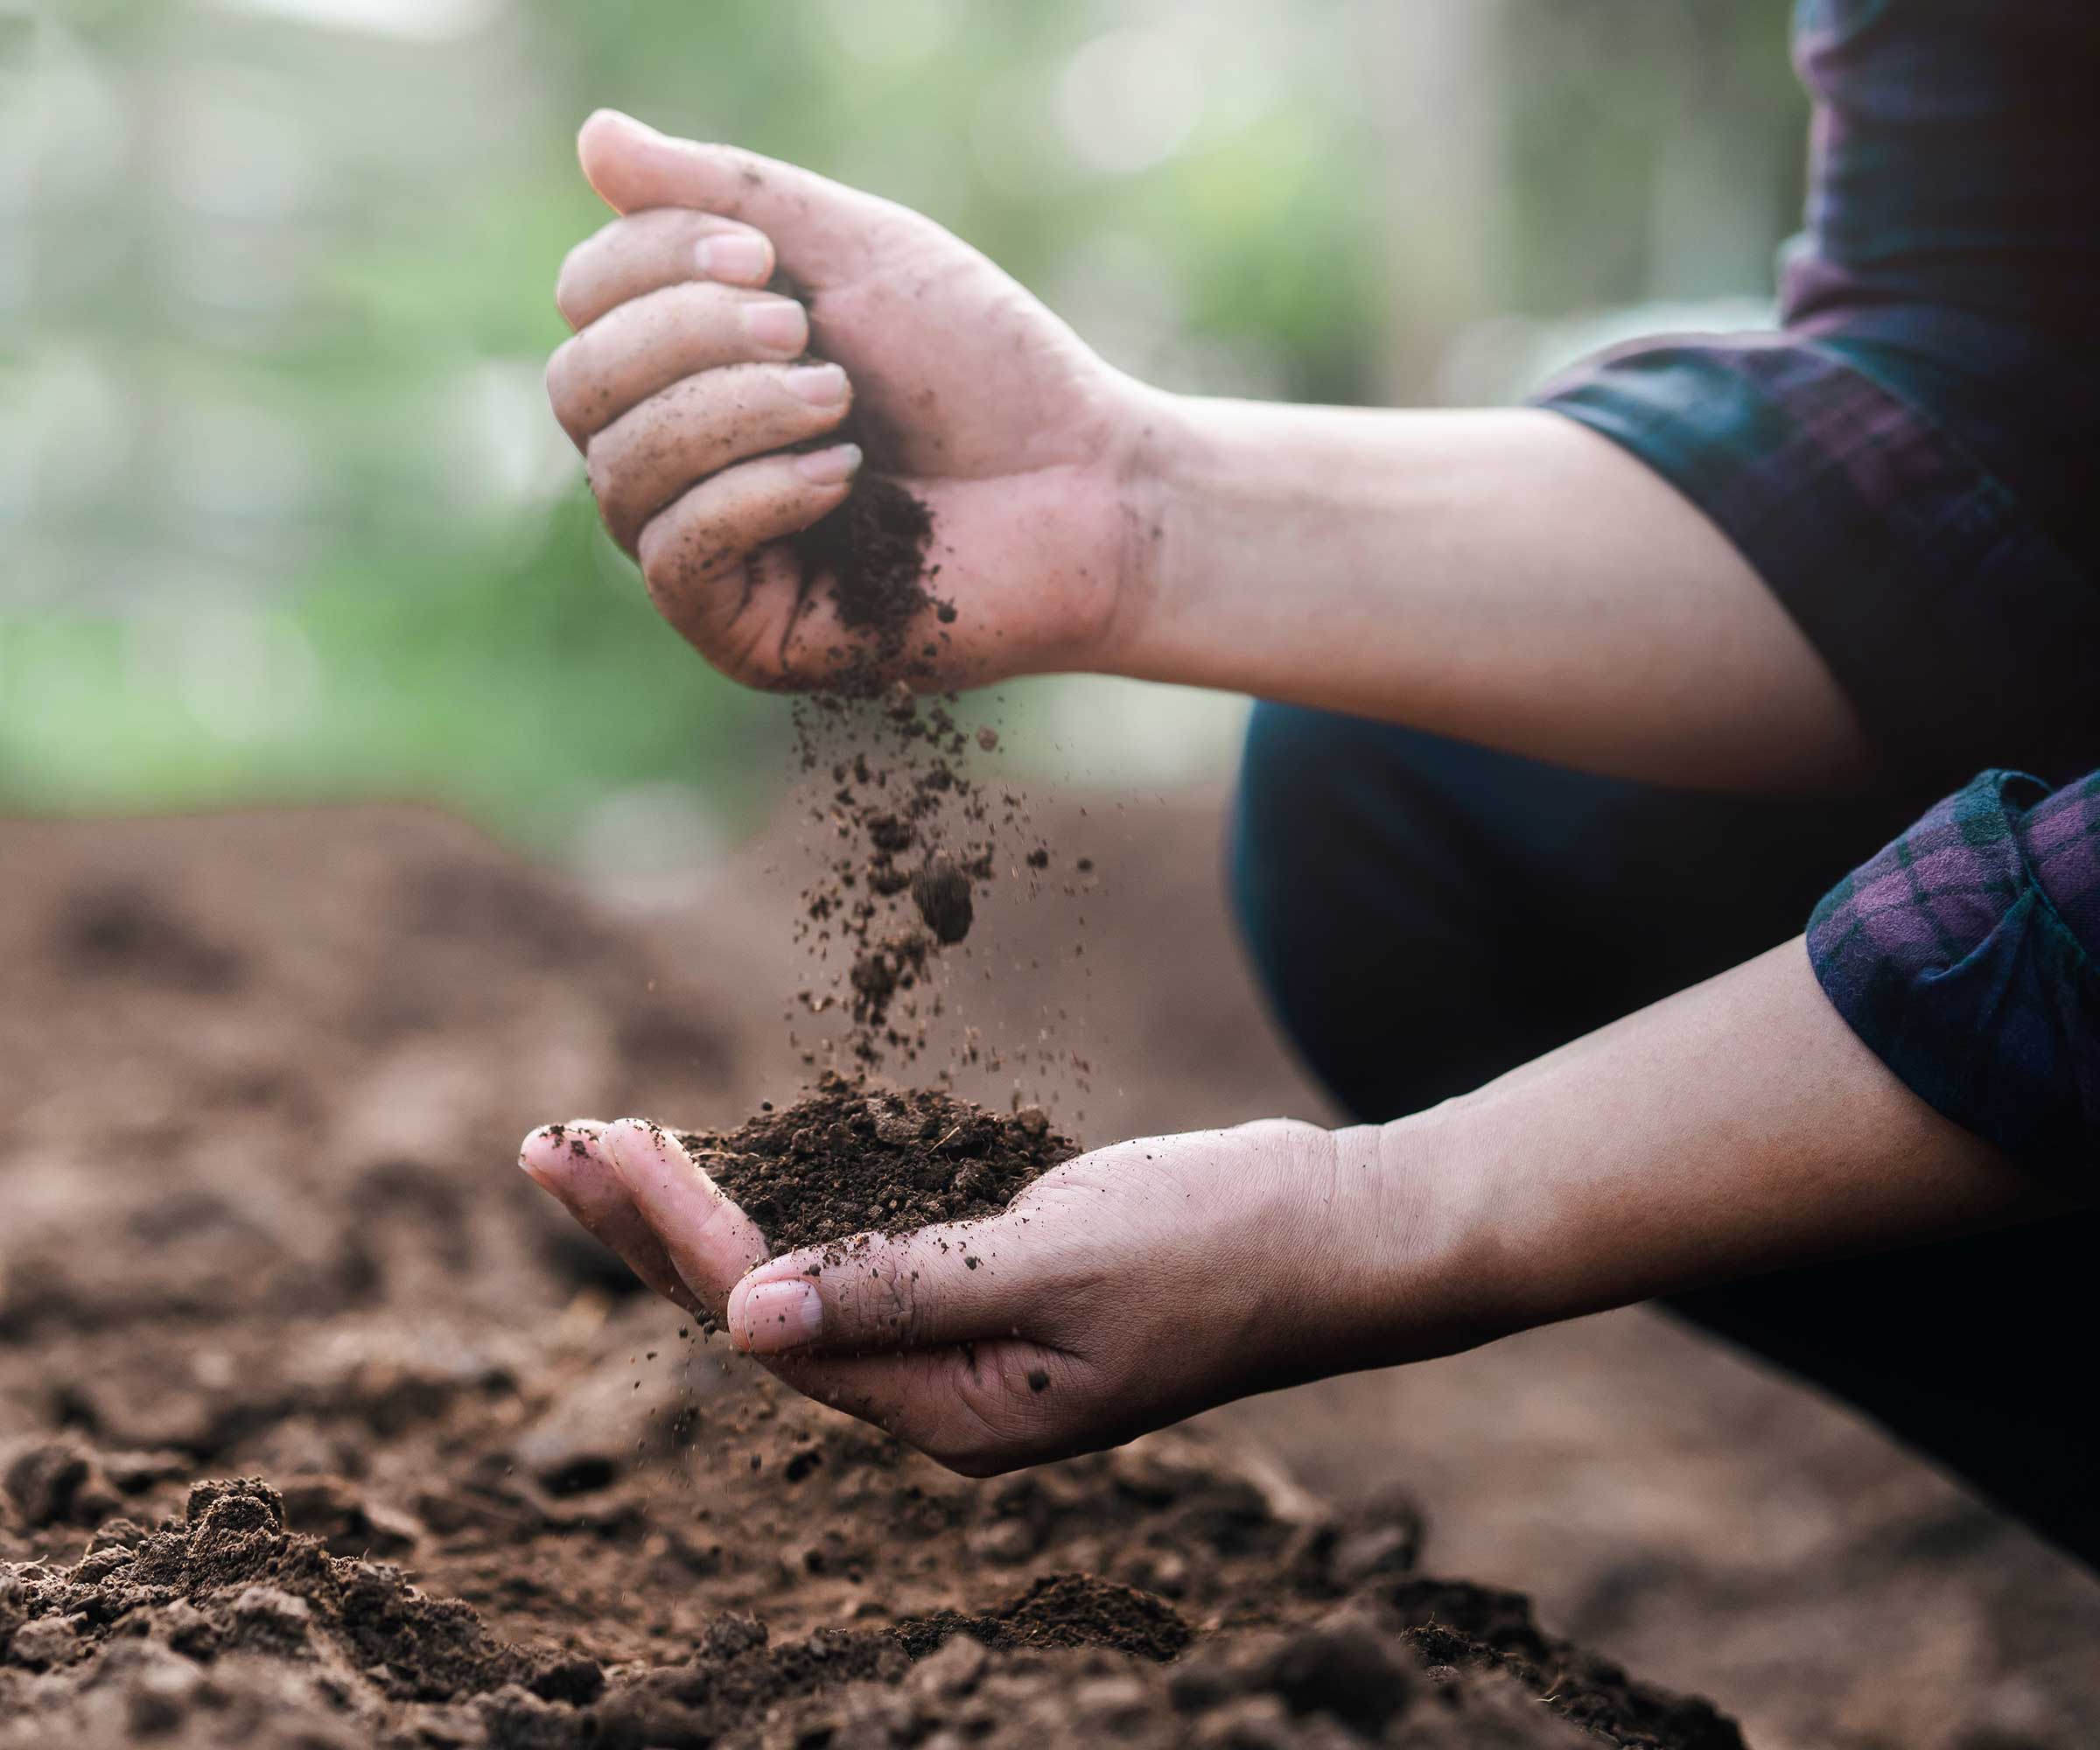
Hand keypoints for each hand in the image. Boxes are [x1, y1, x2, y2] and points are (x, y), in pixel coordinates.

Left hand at [518, 1113, 1460, 1474]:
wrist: (1333, 1233)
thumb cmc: (1219, 1246)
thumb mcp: (1062, 1266)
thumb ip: (906, 1288)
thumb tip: (745, 1318)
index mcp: (951, 1411)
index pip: (773, 1321)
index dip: (677, 1234)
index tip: (600, 1145)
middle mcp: (938, 1392)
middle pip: (755, 1313)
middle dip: (646, 1228)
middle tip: (547, 1143)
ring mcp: (961, 1342)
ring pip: (793, 1282)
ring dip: (698, 1214)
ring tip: (602, 1149)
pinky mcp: (984, 1286)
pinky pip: (852, 1254)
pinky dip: (783, 1204)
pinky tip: (733, 1169)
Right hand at [545, 110, 1164, 690]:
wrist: (1087, 486)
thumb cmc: (984, 370)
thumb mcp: (855, 251)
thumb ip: (727, 195)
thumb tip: (592, 137)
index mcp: (691, 365)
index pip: (586, 305)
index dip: (648, 264)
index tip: (761, 256)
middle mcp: (678, 461)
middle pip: (579, 388)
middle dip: (684, 340)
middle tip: (805, 332)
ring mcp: (705, 554)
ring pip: (620, 472)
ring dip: (732, 413)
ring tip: (839, 401)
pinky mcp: (744, 633)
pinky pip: (677, 558)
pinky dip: (753, 496)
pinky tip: (843, 476)